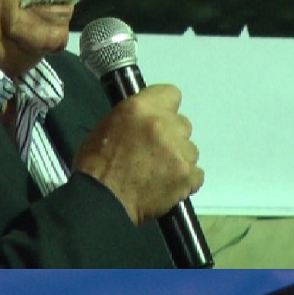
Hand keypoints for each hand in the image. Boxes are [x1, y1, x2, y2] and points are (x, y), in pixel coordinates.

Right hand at [73, 84, 202, 224]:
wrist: (101, 200)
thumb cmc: (96, 165)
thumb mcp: (109, 125)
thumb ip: (135, 118)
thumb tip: (147, 120)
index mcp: (141, 108)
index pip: (172, 94)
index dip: (166, 107)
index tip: (160, 119)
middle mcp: (164, 125)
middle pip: (183, 124)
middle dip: (172, 136)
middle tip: (155, 151)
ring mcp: (178, 151)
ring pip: (190, 150)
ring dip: (179, 158)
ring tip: (159, 173)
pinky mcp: (186, 176)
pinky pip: (197, 174)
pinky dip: (186, 180)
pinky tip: (168, 185)